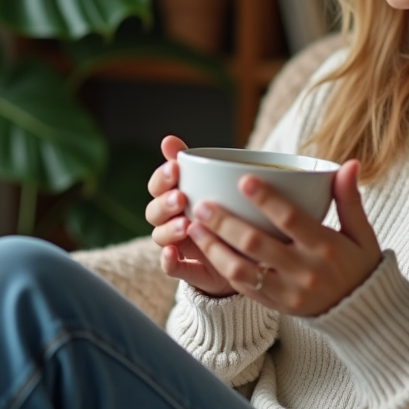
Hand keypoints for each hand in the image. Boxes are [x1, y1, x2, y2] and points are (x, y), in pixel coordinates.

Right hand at [145, 135, 235, 297]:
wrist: (254, 252)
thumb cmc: (231, 211)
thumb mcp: (218, 187)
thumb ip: (195, 164)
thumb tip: (168, 139)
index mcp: (176, 197)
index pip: (158, 186)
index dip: (162, 178)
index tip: (175, 168)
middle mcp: (172, 221)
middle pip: (154, 212)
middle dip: (164, 203)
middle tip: (180, 198)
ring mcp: (179, 246)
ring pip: (160, 238)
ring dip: (168, 230)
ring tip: (184, 225)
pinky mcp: (190, 269)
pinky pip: (172, 268)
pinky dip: (168, 261)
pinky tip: (172, 253)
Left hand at [186, 160, 381, 316]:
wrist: (362, 315)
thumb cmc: (359, 265)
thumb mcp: (362, 234)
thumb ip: (350, 199)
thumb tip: (350, 163)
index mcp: (326, 247)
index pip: (291, 220)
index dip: (267, 200)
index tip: (244, 179)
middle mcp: (305, 271)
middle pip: (258, 244)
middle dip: (226, 223)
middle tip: (202, 204)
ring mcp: (288, 291)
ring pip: (242, 270)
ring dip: (214, 248)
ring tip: (194, 227)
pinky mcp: (276, 306)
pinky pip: (243, 288)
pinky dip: (222, 268)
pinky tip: (207, 250)